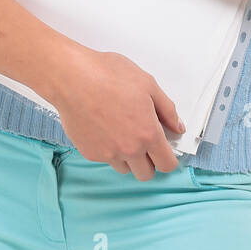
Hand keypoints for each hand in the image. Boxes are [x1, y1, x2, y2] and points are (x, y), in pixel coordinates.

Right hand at [47, 41, 185, 180]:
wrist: (72, 78)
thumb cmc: (108, 75)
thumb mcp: (147, 84)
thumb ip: (167, 109)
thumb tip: (177, 126)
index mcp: (148, 133)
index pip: (167, 165)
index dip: (169, 159)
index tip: (165, 151)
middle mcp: (130, 149)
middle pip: (146, 174)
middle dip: (149, 162)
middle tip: (144, 142)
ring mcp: (108, 154)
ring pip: (126, 168)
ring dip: (128, 158)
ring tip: (122, 132)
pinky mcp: (90, 153)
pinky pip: (106, 160)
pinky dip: (109, 150)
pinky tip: (104, 128)